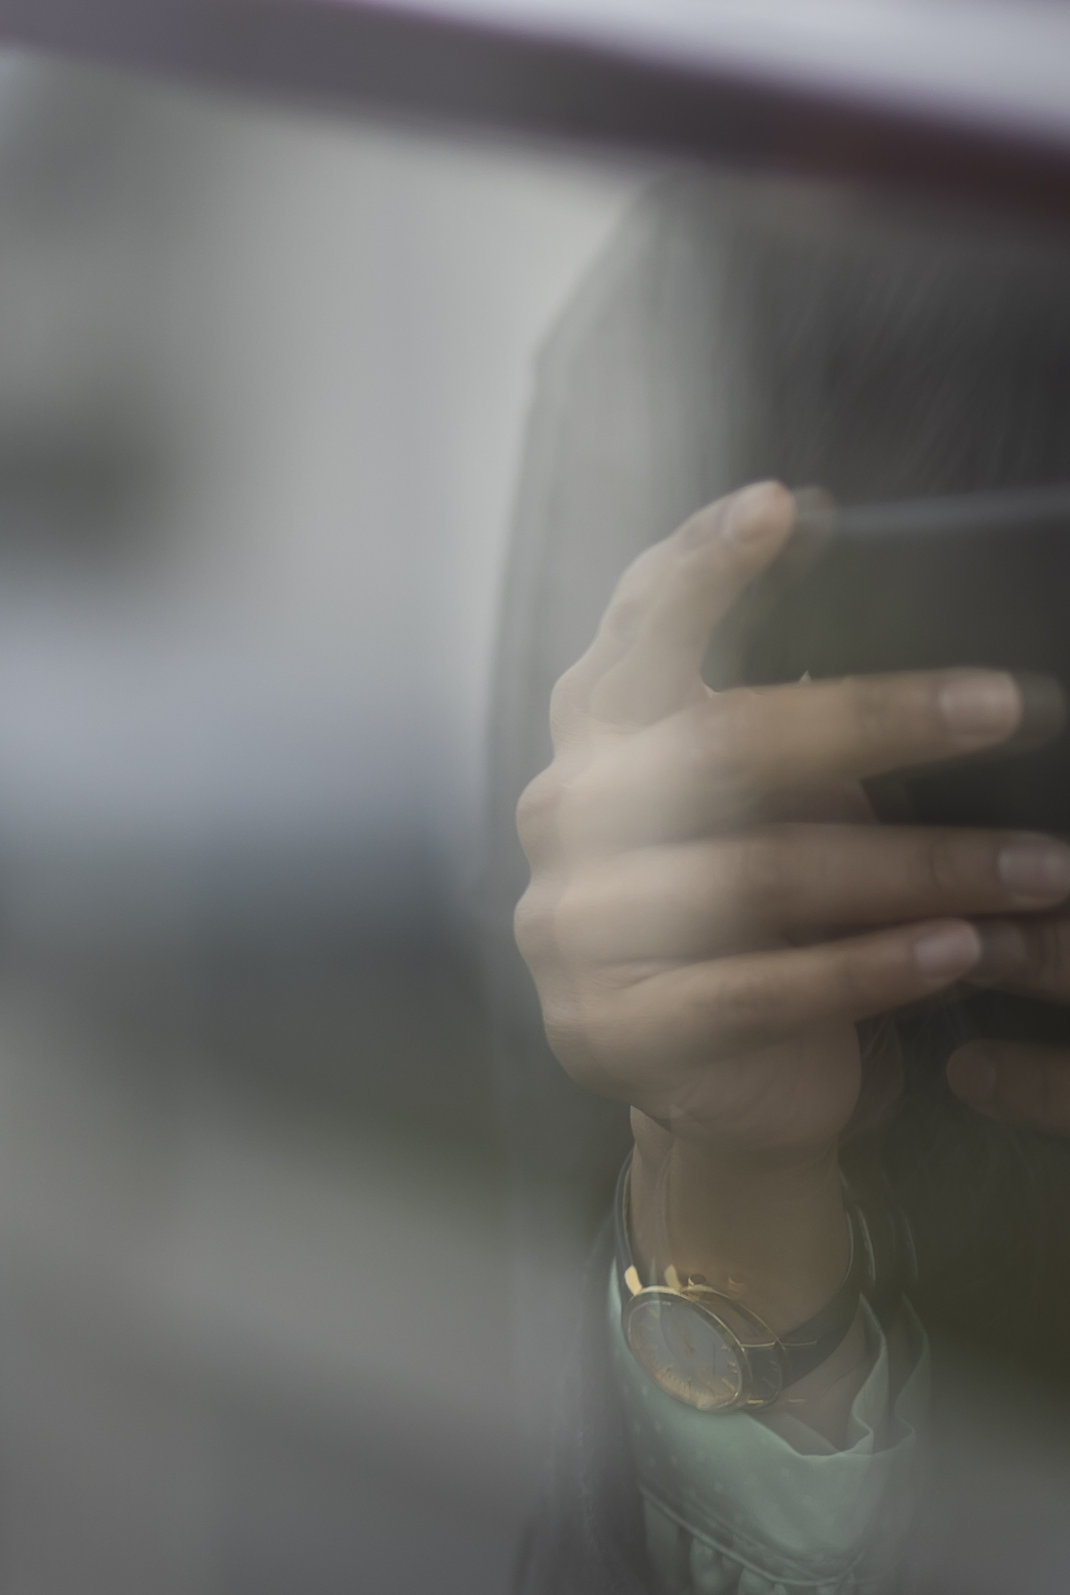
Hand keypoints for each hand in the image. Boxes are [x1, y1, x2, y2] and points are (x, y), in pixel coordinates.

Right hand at [514, 480, 1066, 1337]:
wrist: (725, 1089)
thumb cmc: (770, 918)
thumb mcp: (773, 807)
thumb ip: (791, 726)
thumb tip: (911, 630)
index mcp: (603, 740)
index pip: (637, 632)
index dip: (702, 566)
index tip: (783, 505)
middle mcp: (571, 817)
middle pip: (719, 749)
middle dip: (874, 719)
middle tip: (1005, 705)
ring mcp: (578, 926)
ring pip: (759, 875)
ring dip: (922, 866)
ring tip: (1041, 868)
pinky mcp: (616, 1027)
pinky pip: (756, 987)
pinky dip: (873, 967)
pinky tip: (961, 949)